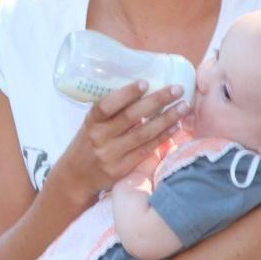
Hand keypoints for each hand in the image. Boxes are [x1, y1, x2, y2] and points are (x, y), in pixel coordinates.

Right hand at [51, 82, 187, 201]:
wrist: (76, 177)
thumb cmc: (88, 143)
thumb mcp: (91, 125)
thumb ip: (110, 112)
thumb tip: (142, 90)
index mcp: (91, 122)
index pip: (106, 105)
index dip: (125, 94)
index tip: (145, 82)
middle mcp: (99, 138)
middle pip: (130, 117)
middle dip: (156, 101)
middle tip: (177, 89)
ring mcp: (111, 155)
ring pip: (143, 134)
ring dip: (166, 119)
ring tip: (183, 106)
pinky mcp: (122, 169)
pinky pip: (146, 150)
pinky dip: (163, 137)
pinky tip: (176, 126)